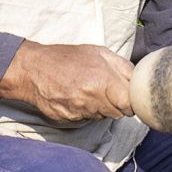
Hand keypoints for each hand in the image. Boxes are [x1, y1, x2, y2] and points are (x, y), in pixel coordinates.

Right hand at [0, 40, 133, 122]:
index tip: (128, 96)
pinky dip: (87, 111)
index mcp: (103, 80)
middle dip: (118, 105)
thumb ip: (123, 67)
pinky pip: (87, 119)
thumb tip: (140, 80)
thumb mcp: (99, 52)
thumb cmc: (67, 58)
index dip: (132, 101)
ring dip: (102, 107)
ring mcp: (79, 110)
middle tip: (109, 92)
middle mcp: (92, 98)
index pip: (129, 104)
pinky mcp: (69, 118)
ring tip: (91, 91)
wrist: (32, 69)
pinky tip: (78, 97)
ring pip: (103, 117)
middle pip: (118, 113)